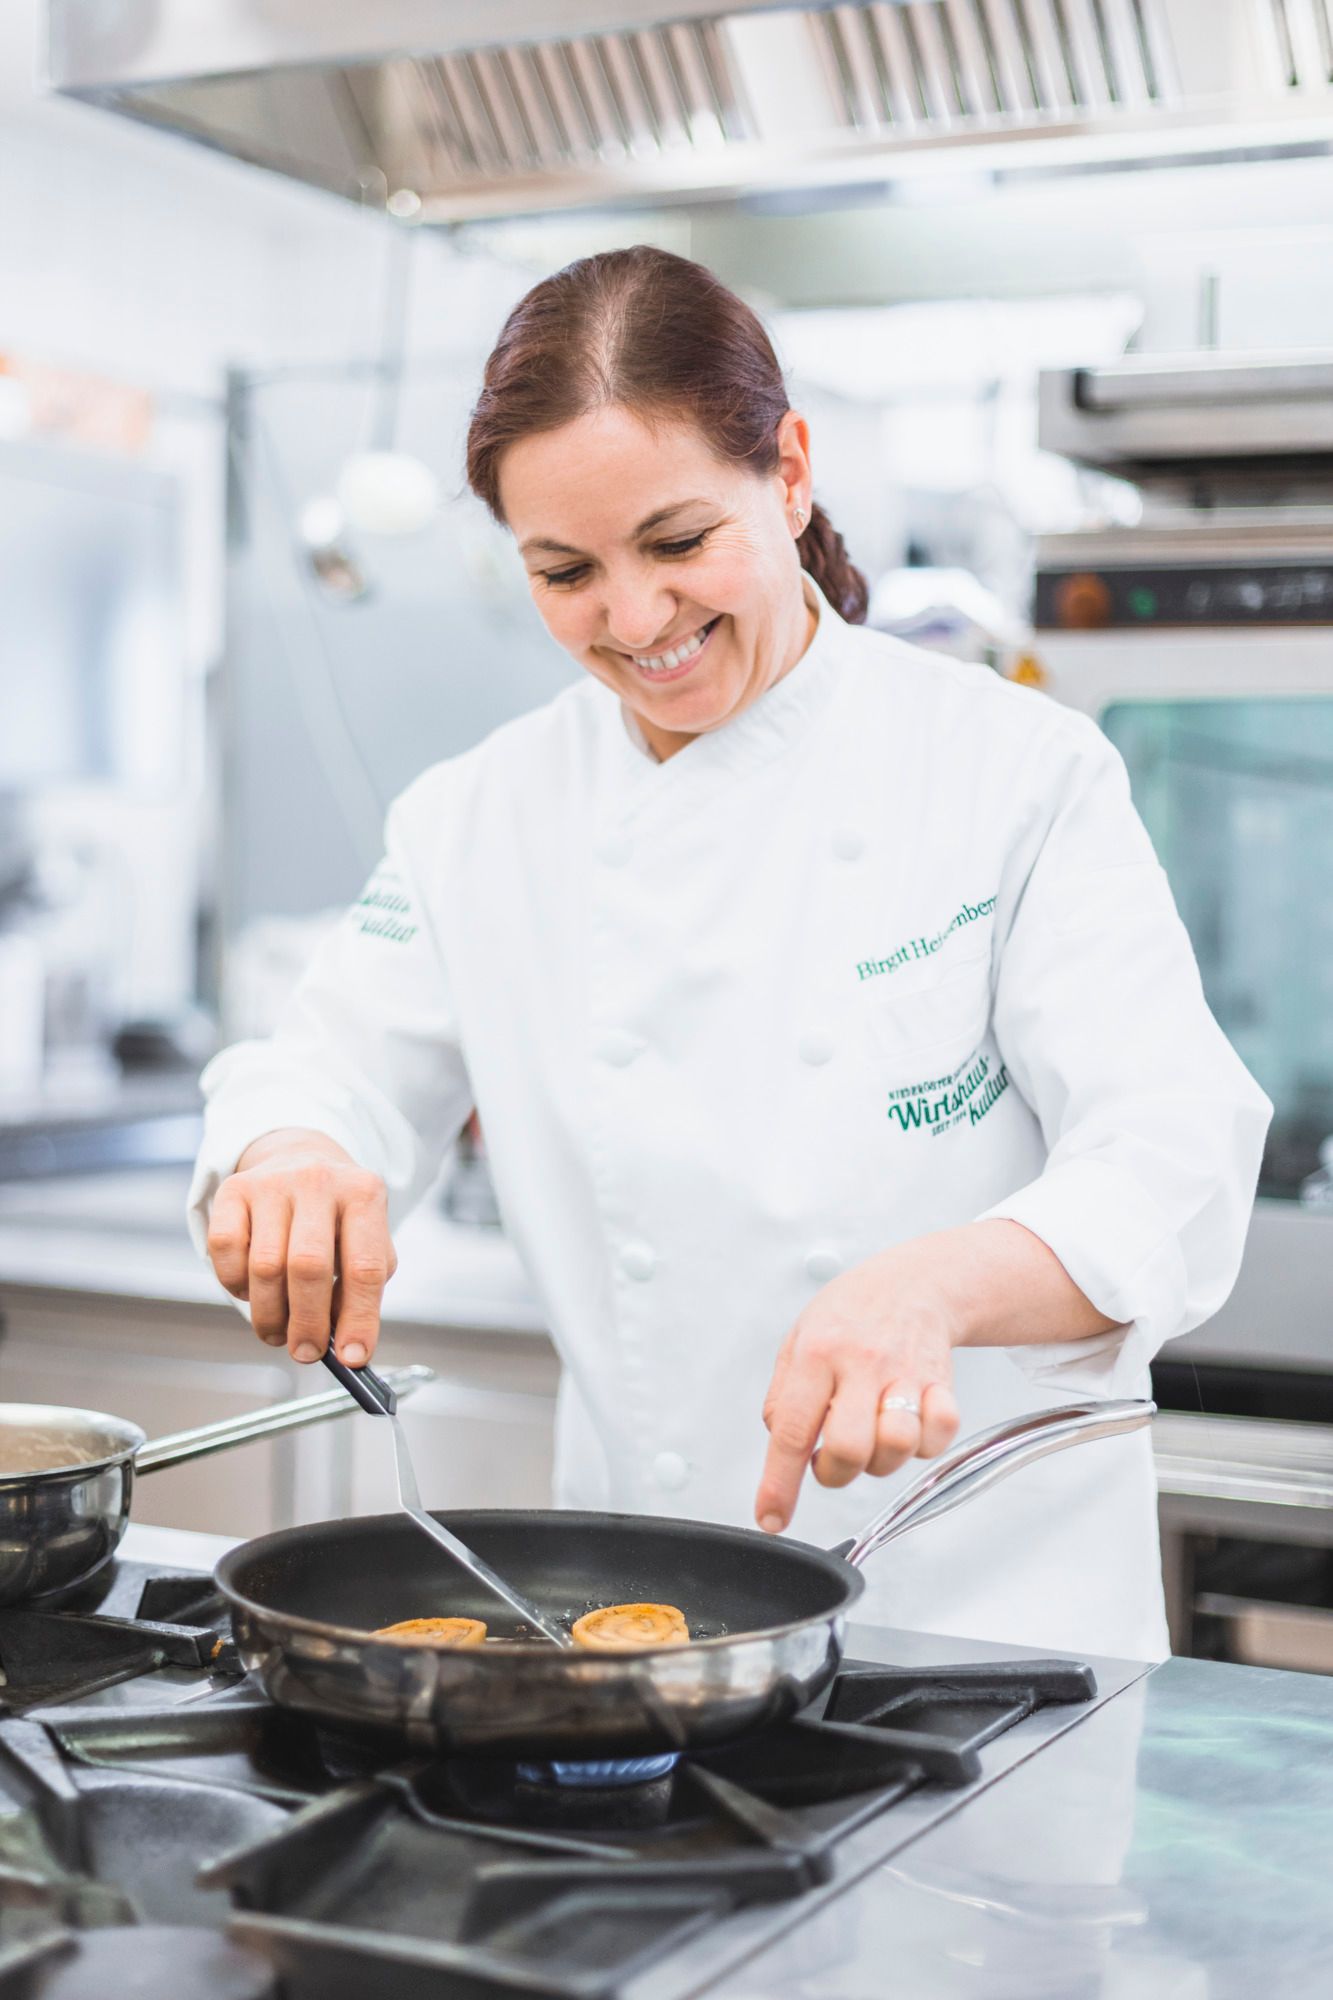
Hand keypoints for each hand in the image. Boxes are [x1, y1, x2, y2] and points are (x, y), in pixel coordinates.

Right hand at [205, 1129, 395, 1367]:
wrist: (299, 1157)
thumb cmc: (337, 1217)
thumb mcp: (366, 1241)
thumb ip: (361, 1289)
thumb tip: (344, 1344)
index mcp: (364, 1195)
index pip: (366, 1267)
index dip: (359, 1319)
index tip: (351, 1358)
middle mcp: (319, 1181)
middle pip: (309, 1267)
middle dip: (306, 1323)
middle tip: (304, 1352)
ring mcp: (274, 1182)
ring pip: (264, 1267)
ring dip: (269, 1314)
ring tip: (277, 1330)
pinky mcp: (234, 1188)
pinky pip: (225, 1250)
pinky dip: (234, 1284)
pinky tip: (251, 1290)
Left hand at [755, 1240, 963, 1533]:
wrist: (916, 1282)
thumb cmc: (852, 1314)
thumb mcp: (798, 1340)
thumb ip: (784, 1396)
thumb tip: (780, 1442)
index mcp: (817, 1353)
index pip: (792, 1430)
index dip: (780, 1483)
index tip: (773, 1517)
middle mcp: (861, 1364)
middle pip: (848, 1449)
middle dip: (835, 1472)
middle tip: (833, 1457)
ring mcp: (905, 1374)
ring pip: (896, 1448)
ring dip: (880, 1460)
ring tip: (872, 1434)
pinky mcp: (942, 1385)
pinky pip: (937, 1438)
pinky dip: (923, 1443)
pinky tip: (909, 1419)